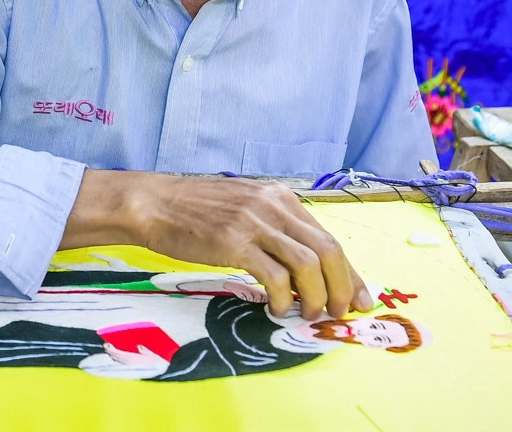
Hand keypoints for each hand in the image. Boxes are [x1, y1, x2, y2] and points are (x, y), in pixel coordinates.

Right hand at [62, 171, 370, 319]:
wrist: (153, 203)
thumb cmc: (195, 210)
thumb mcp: (244, 207)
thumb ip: (274, 227)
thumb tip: (304, 265)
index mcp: (280, 197)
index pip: (327, 236)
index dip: (349, 271)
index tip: (359, 296)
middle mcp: (273, 205)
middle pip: (327, 251)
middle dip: (342, 287)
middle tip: (340, 313)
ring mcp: (254, 222)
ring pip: (307, 264)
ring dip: (316, 297)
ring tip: (310, 314)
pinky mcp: (234, 242)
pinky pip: (274, 276)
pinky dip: (283, 297)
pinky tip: (277, 308)